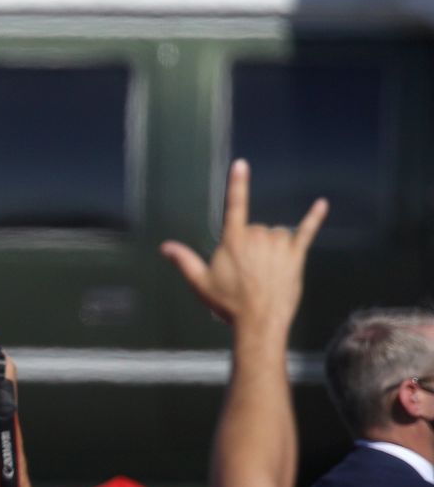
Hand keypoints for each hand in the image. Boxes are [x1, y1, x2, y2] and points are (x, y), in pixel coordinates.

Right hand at [160, 160, 325, 327]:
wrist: (259, 322)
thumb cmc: (228, 303)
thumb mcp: (200, 283)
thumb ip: (183, 261)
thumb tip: (165, 247)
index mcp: (233, 241)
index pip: (234, 206)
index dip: (237, 184)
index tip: (241, 164)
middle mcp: (257, 238)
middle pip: (255, 228)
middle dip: (251, 246)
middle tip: (245, 273)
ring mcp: (278, 246)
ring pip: (276, 233)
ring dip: (272, 246)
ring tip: (265, 271)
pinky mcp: (296, 257)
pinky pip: (306, 231)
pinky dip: (314, 217)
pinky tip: (322, 204)